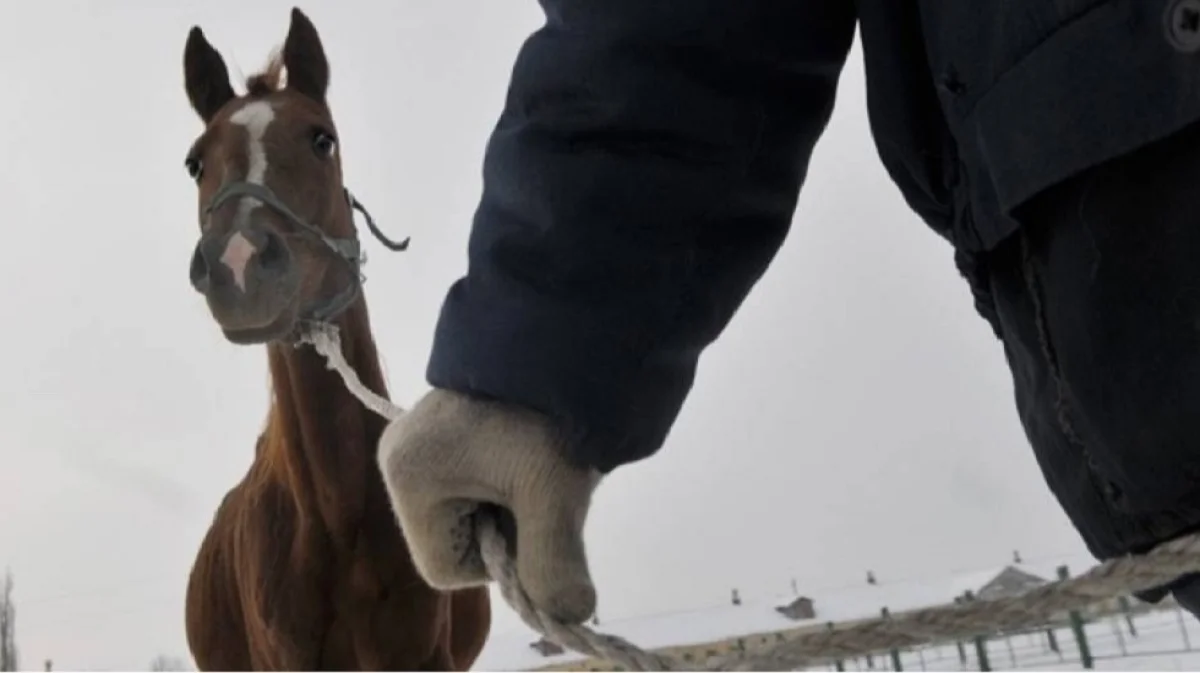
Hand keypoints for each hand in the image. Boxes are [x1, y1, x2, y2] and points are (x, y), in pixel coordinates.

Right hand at [377, 388, 601, 623]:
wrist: (562, 331)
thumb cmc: (547, 411)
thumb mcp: (555, 492)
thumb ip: (556, 562)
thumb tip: (571, 613)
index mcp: (408, 478)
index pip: (447, 569)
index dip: (500, 560)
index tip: (535, 515)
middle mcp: (398, 459)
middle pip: (456, 540)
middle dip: (508, 528)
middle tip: (544, 483)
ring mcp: (416, 440)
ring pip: (468, 512)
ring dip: (512, 502)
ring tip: (541, 460)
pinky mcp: (440, 428)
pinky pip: (471, 481)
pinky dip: (508, 479)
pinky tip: (531, 449)